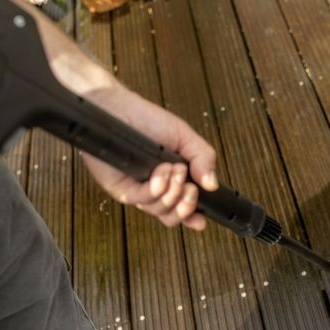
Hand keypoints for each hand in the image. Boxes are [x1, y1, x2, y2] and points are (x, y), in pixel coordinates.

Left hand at [78, 84, 218, 230]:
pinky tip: (159, 174)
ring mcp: (138, 191)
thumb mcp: (183, 136)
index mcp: (171, 178)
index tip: (202, 219)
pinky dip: (156, 189)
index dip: (193, 217)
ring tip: (172, 170)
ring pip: (160, 211)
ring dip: (172, 193)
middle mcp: (155, 189)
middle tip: (190, 189)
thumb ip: (203, 158)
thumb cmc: (146, 120)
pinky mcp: (123, 190)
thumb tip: (212, 184)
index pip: (183, 206)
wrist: (117, 111)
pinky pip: (144, 201)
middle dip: (186, 205)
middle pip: (173, 216)